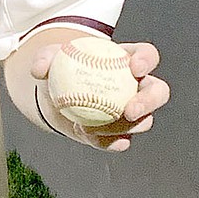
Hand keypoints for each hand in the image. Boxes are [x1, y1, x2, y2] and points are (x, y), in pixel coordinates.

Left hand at [31, 41, 169, 151]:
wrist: (56, 95)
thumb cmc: (60, 68)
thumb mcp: (49, 58)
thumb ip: (43, 59)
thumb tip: (40, 69)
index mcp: (128, 59)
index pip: (147, 55)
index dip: (147, 60)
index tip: (134, 67)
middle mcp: (138, 86)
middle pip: (158, 92)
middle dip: (149, 101)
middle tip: (129, 110)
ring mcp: (134, 112)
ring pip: (142, 122)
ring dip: (122, 128)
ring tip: (92, 127)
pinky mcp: (121, 133)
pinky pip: (121, 140)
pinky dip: (107, 142)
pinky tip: (91, 137)